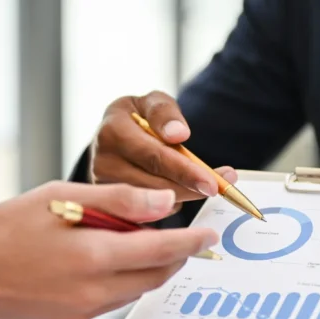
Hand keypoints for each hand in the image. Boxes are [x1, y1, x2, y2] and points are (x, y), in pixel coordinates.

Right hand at [0, 182, 218, 318]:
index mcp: (94, 256)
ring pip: (136, 288)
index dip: (191, 243)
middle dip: (174, 256)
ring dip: (149, 267)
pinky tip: (108, 258)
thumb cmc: (6, 228)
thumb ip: (118, 200)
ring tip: (140, 241)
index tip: (210, 235)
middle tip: (184, 236)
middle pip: (155, 275)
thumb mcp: (62, 197)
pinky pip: (113, 299)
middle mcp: (94, 291)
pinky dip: (123, 279)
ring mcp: (83, 310)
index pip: (162, 250)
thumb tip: (164, 204)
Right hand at [90, 90, 237, 203]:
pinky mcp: (109, 206)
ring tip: (201, 185)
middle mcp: (102, 162)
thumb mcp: (151, 102)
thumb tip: (179, 134)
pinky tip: (177, 190)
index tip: (211, 183)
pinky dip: (168, 206)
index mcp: (112, 132)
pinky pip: (146, 214)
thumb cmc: (136, 117)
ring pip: (151, 204)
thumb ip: (165, 112)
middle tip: (218, 188)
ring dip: (181, 197)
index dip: (185, 172)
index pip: (154, 157)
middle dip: (189, 190)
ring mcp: (103, 188)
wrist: (111, 135)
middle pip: (154, 186)